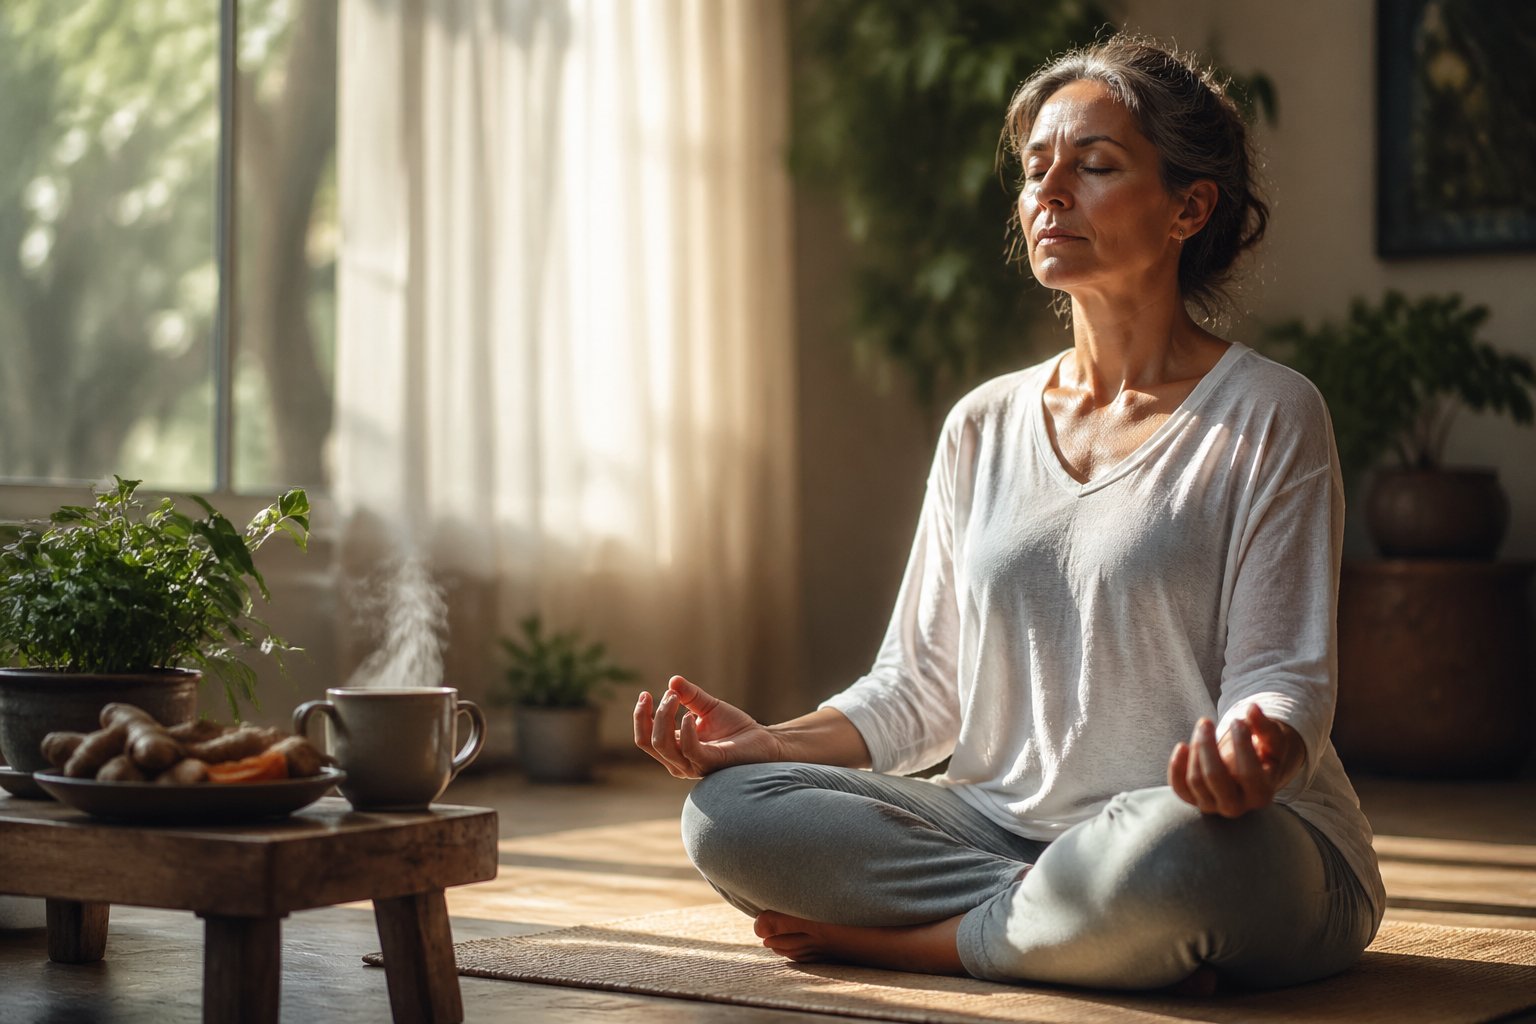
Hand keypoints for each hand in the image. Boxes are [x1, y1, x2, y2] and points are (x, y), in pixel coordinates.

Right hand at [633, 676, 783, 779]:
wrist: (763, 740)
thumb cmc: (735, 728)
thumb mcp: (708, 706)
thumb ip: (689, 696)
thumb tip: (672, 680)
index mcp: (674, 749)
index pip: (644, 737)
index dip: (640, 715)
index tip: (645, 693)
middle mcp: (679, 761)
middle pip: (647, 741)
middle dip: (650, 714)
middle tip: (668, 694)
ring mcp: (693, 765)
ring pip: (662, 745)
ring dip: (664, 716)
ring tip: (676, 698)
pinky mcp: (709, 763)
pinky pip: (688, 749)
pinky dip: (685, 730)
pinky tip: (689, 715)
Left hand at [1167, 705, 1301, 817]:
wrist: (1252, 770)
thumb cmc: (1264, 751)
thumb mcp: (1272, 740)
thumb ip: (1264, 726)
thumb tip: (1252, 709)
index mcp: (1261, 795)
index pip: (1248, 774)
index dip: (1241, 744)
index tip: (1236, 720)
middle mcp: (1236, 807)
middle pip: (1214, 777)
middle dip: (1206, 745)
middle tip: (1205, 720)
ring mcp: (1213, 806)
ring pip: (1195, 780)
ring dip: (1194, 748)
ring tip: (1203, 726)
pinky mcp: (1195, 801)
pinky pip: (1179, 788)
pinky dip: (1176, 767)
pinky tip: (1181, 745)